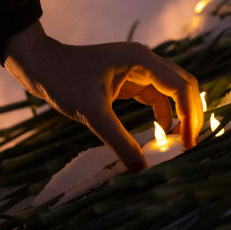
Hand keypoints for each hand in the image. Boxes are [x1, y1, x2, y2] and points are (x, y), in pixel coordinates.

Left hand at [2, 21, 201, 171]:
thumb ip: (118, 141)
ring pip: (171, 91)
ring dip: (178, 114)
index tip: (187, 144)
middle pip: (183, 85)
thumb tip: (141, 169)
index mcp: (141, 60)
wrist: (39, 65)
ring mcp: (137, 68)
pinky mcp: (128, 78)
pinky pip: (155, 96)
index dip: (190, 116)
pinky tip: (160, 133)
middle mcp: (145, 60)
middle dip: (191, 114)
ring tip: (178, 143)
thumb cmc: (63, 81)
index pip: (180, 87)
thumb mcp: (91, 113)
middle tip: (190, 145)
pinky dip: (162, 114)